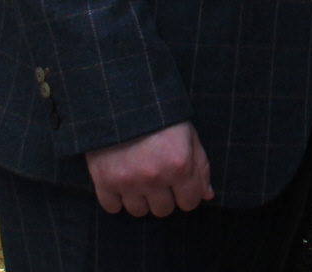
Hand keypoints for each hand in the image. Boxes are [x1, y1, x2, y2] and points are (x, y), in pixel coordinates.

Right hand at [85, 121, 212, 216]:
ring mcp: (127, 181)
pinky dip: (117, 199)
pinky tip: (122, 181)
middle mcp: (154, 178)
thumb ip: (200, 167)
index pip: (189, 203)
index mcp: (179, 165)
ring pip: (139, 211)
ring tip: (140, 177)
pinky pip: (112, 208)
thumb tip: (207, 195)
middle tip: (159, 178)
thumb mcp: (189, 135)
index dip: (188, 195)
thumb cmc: (162, 117)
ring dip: (141, 199)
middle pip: (163, 210)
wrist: (122, 100)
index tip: (181, 187)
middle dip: (165, 197)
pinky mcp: (103, 181)